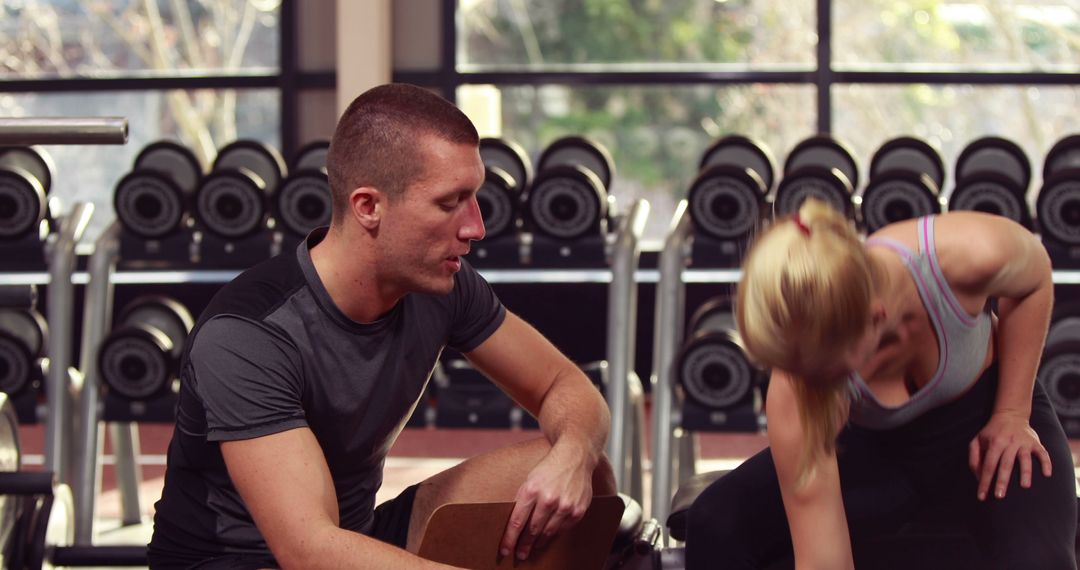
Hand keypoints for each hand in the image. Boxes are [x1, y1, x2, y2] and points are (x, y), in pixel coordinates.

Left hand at [499, 443, 594, 560]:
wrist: (575, 457)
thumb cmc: (549, 468)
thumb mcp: (530, 480)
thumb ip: (522, 500)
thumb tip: (513, 522)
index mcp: (532, 490)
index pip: (517, 521)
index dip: (510, 538)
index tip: (505, 549)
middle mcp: (549, 499)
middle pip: (532, 530)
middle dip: (524, 544)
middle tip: (520, 554)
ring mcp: (565, 505)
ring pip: (548, 532)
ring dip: (539, 543)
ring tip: (533, 548)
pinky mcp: (578, 510)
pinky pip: (563, 529)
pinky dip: (554, 534)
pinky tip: (549, 536)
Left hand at [968, 412, 1051, 500]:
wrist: (1010, 414)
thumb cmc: (991, 433)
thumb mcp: (977, 441)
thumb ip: (974, 458)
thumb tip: (978, 477)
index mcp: (994, 443)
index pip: (988, 465)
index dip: (985, 481)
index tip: (982, 496)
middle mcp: (1009, 443)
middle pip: (1005, 464)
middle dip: (1002, 481)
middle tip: (999, 496)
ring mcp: (1023, 442)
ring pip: (1024, 459)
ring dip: (1025, 472)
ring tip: (1024, 486)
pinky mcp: (1035, 442)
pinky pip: (1042, 453)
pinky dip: (1046, 463)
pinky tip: (1047, 474)